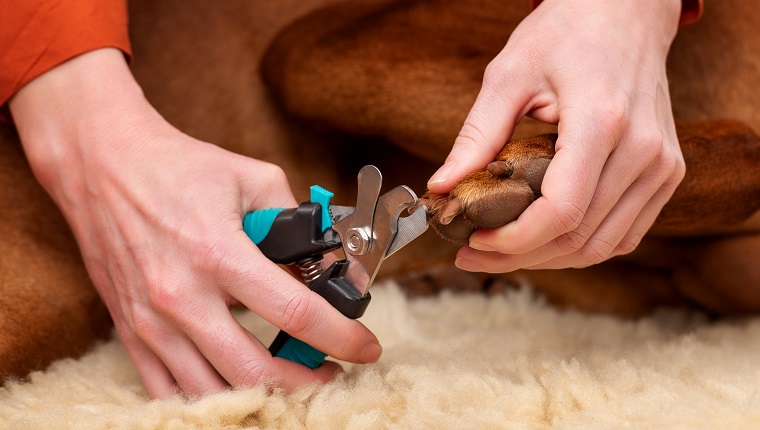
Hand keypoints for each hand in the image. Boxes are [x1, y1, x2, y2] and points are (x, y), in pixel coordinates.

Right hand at [10, 48, 380, 396]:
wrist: (101, 164)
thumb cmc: (178, 167)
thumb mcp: (251, 177)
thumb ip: (295, 219)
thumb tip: (326, 261)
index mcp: (218, 254)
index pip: (294, 313)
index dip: (340, 337)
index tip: (364, 348)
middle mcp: (182, 297)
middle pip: (254, 371)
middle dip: (305, 383)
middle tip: (330, 374)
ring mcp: (151, 321)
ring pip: (211, 391)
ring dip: (259, 395)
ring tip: (287, 381)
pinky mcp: (130, 330)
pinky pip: (167, 389)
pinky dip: (208, 396)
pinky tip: (236, 383)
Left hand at [427, 0, 685, 271]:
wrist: (625, 11)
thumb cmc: (566, 34)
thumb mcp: (509, 76)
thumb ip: (476, 136)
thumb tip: (442, 187)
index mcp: (602, 122)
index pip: (561, 211)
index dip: (514, 241)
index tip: (474, 241)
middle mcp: (643, 150)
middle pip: (580, 238)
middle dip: (520, 256)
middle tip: (475, 253)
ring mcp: (662, 165)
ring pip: (603, 245)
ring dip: (549, 258)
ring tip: (502, 251)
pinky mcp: (667, 173)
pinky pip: (626, 233)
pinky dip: (583, 246)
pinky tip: (544, 239)